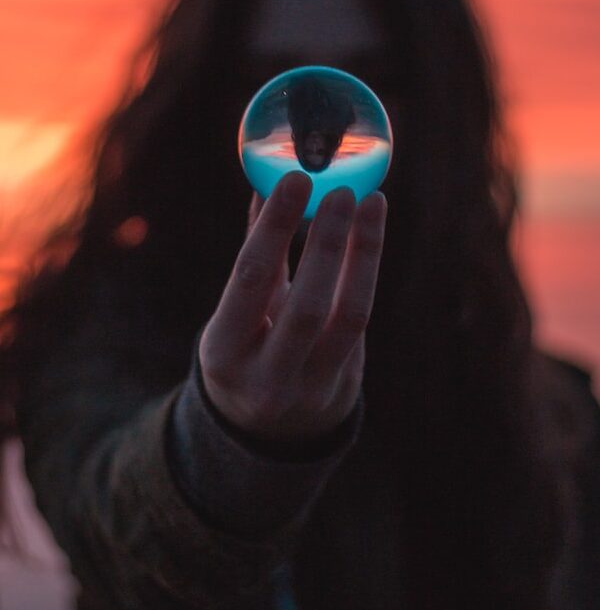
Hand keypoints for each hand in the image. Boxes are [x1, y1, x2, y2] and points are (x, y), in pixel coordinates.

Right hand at [198, 172, 386, 445]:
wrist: (268, 430)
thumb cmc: (248, 347)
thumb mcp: (238, 311)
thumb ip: (255, 254)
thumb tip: (267, 184)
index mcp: (223, 351)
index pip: (250, 282)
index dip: (274, 229)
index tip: (294, 179)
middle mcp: (265, 377)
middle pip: (305, 306)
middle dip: (326, 244)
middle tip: (340, 190)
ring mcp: (311, 387)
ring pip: (346, 315)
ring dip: (362, 254)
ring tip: (370, 201)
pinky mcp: (345, 385)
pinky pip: (361, 321)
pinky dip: (367, 271)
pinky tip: (371, 231)